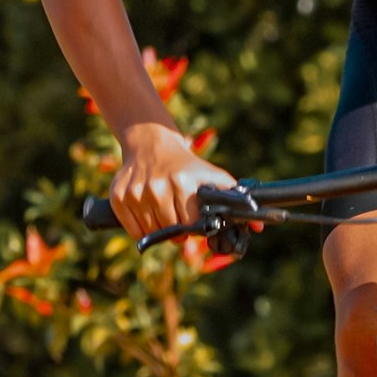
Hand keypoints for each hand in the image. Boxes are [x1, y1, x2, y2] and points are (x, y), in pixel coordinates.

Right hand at [107, 119, 236, 239]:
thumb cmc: (187, 165)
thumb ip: (235, 200)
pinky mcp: (118, 197)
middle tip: (177, 215)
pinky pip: (133, 230)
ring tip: (163, 210)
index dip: (192, 226)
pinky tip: (148, 210)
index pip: (189, 225)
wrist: (152, 144)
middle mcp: (157, 188)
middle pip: (170, 231)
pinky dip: (141, 228)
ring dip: (160, 228)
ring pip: (152, 232)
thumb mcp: (212, 176)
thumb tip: (259, 227)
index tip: (192, 218)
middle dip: (177, 229)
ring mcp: (136, 193)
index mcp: (182, 183)